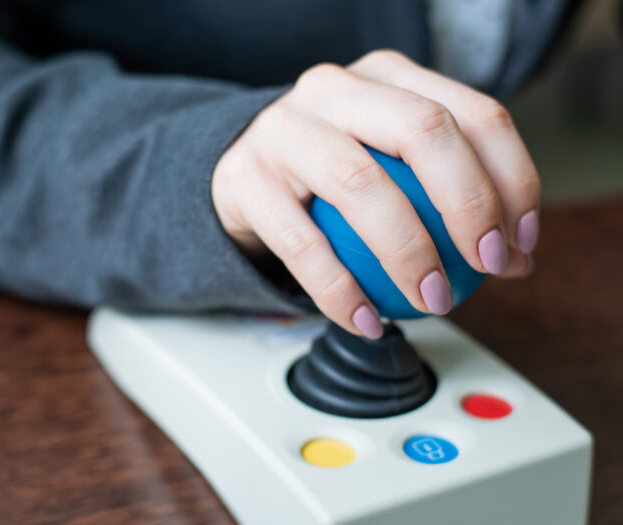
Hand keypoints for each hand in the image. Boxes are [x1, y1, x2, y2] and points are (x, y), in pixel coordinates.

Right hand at [212, 50, 538, 338]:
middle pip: (422, 130)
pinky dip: (341, 291)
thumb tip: (516, 257)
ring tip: (433, 299)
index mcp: (385, 76)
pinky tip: (368, 320)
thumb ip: (451, 200)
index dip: (511, 179)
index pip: (472, 113)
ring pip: (359, 182)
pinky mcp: (245, 178)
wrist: (240, 172)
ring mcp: (283, 129)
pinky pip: (301, 244)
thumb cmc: (329, 173)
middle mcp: (334, 89)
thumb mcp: (393, 164)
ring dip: (408, 251)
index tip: (520, 241)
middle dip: (469, 203)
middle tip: (486, 264)